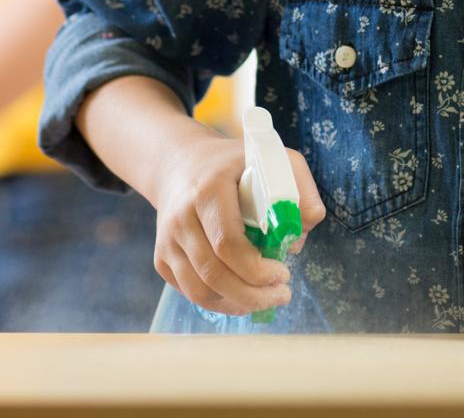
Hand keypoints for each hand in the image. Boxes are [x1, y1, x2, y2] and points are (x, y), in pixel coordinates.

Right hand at [151, 128, 325, 315]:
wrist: (180, 163)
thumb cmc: (234, 164)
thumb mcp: (272, 159)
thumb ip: (299, 188)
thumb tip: (302, 231)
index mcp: (208, 190)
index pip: (227, 242)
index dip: (257, 269)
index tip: (283, 273)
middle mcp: (181, 216)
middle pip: (214, 273)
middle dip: (253, 294)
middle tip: (282, 294)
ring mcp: (167, 239)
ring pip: (200, 291)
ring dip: (237, 304)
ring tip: (265, 298)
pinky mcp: (161, 257)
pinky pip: (190, 292)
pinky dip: (218, 302)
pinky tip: (241, 295)